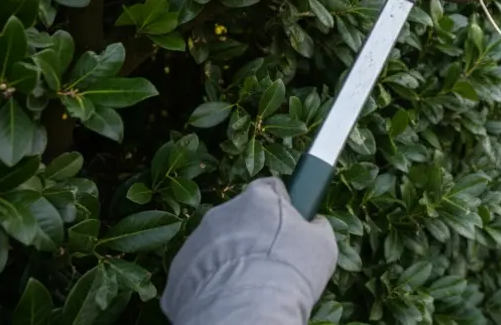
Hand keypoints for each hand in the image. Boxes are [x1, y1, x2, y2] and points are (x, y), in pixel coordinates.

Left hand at [161, 178, 337, 324]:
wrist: (246, 311)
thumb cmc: (289, 270)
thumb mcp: (322, 244)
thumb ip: (316, 226)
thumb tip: (314, 223)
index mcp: (258, 197)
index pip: (271, 188)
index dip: (284, 207)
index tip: (292, 226)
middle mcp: (222, 211)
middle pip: (242, 217)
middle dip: (255, 234)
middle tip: (272, 262)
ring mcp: (196, 240)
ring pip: (219, 244)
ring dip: (233, 258)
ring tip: (251, 285)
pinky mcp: (179, 270)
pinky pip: (200, 270)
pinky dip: (213, 281)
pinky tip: (230, 297)